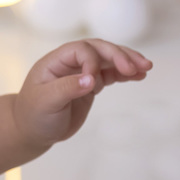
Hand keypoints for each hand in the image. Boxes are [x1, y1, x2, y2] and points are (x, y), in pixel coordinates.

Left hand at [12, 38, 152, 147]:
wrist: (33, 130)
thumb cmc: (34, 115)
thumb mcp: (45, 102)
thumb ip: (66, 89)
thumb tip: (91, 79)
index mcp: (54, 62)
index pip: (79, 51)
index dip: (92, 61)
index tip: (94, 83)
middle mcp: (69, 64)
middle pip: (97, 49)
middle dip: (118, 55)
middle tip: (139, 66)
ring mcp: (81, 73)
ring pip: (107, 60)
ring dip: (127, 61)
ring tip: (146, 67)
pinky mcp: (90, 85)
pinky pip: (110, 74)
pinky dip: (125, 74)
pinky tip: (140, 76)